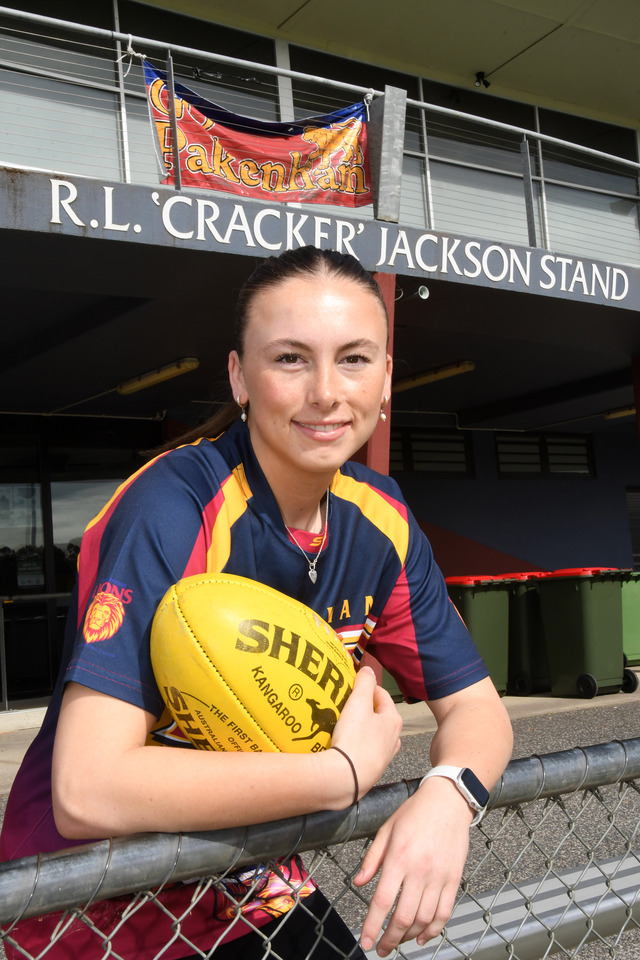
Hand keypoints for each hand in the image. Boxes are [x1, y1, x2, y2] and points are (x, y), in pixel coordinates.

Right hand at [331, 666, 401, 797]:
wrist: (346, 778)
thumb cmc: (355, 738)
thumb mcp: (358, 703)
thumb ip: (364, 683)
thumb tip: (368, 669)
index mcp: (393, 720)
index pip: (382, 695)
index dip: (367, 687)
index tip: (353, 685)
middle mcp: (393, 738)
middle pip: (379, 715)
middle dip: (364, 708)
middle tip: (347, 704)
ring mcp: (384, 756)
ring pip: (374, 734)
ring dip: (362, 727)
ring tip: (345, 725)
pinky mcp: (372, 769)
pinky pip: (366, 750)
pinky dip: (357, 744)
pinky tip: (345, 745)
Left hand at [354, 776, 471, 955]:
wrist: (448, 801)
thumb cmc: (415, 812)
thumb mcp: (386, 830)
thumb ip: (371, 859)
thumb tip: (358, 882)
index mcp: (399, 858)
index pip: (383, 901)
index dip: (372, 926)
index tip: (366, 941)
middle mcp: (419, 870)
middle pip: (403, 917)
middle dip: (390, 939)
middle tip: (381, 949)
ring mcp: (439, 876)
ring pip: (424, 919)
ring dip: (409, 937)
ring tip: (398, 941)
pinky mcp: (454, 879)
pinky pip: (444, 913)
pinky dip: (433, 930)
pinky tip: (422, 936)